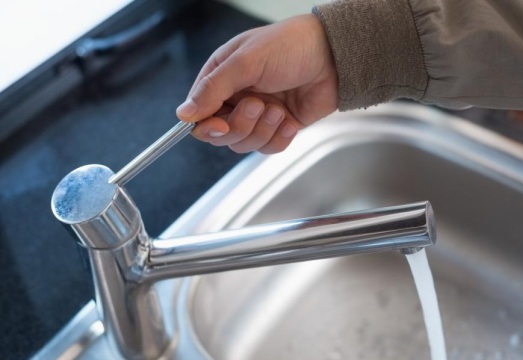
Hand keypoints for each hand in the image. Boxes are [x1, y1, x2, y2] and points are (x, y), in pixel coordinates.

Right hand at [176, 14, 337, 153]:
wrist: (334, 56)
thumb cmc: (291, 46)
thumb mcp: (246, 62)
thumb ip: (213, 88)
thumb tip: (184, 114)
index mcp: (222, 77)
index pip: (200, 113)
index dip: (208, 125)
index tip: (222, 124)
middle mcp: (236, 98)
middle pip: (222, 134)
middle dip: (242, 125)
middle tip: (260, 105)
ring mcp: (258, 114)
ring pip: (245, 144)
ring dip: (263, 130)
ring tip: (279, 109)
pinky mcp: (279, 127)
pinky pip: (268, 147)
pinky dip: (279, 138)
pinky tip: (290, 120)